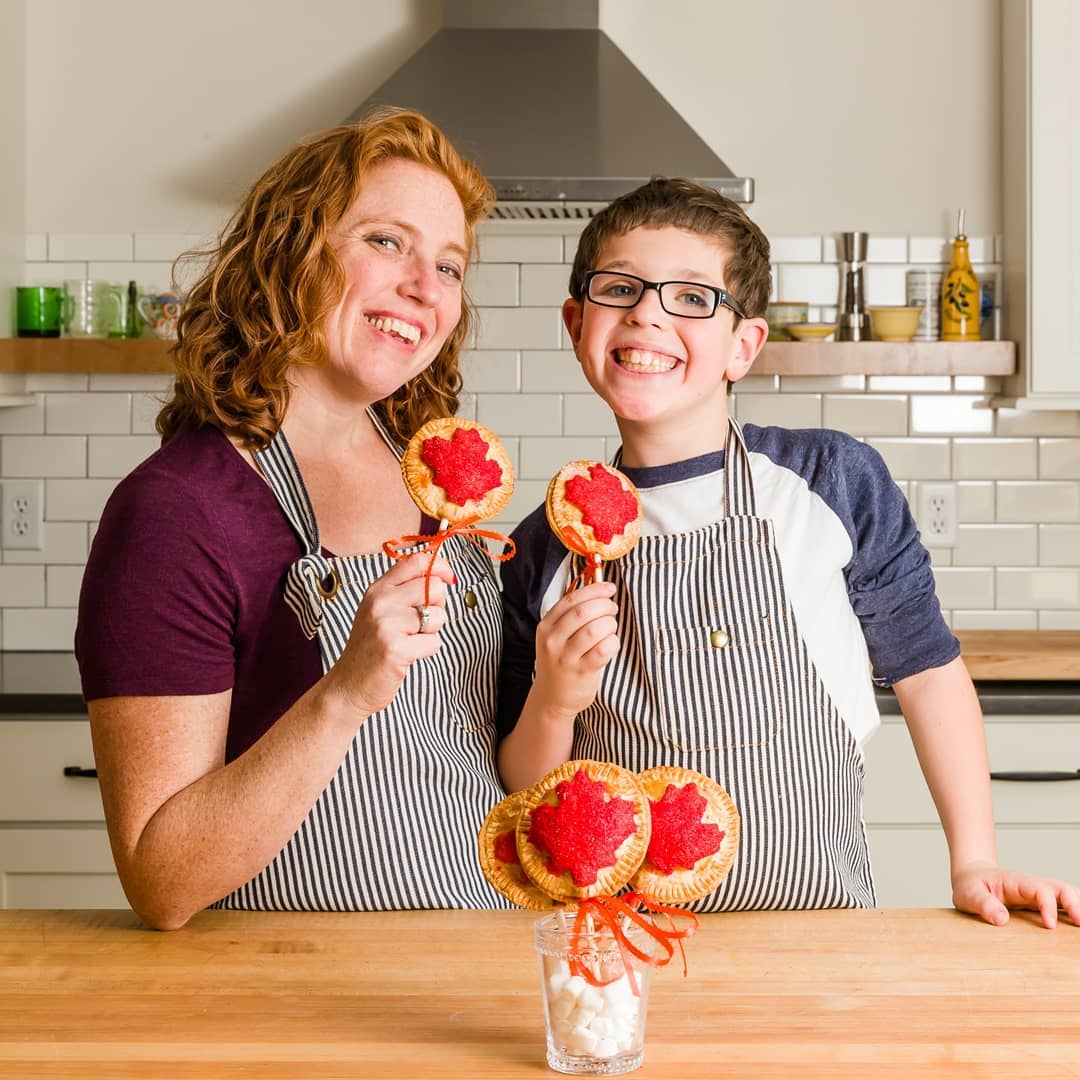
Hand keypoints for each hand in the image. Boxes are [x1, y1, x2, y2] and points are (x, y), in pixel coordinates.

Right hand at [325, 554, 453, 719]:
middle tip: (420, 624)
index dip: (440, 567)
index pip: (416, 562)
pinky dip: (427, 651)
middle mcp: (380, 602)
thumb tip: (441, 576)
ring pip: (438, 616)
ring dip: (431, 632)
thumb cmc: (370, 648)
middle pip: (434, 587)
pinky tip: (408, 655)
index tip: (448, 578)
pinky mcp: (395, 648)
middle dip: (437, 607)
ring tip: (409, 640)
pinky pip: (434, 642)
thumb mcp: (380, 611)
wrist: (349, 685)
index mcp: (378, 589)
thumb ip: (404, 590)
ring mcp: (386, 625)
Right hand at [531, 581, 618, 721]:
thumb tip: (599, 590)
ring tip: (611, 628)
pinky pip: (603, 650)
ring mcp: (565, 658)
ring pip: (594, 630)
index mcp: (546, 626)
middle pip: (583, 612)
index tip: (609, 588)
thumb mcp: (557, 636)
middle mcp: (553, 641)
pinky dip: (613, 643)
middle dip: (604, 606)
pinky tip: (611, 644)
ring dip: (610, 624)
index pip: (571, 600)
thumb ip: (572, 615)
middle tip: (612, 609)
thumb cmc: (560, 661)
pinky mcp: (581, 672)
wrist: (552, 698)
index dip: (594, 590)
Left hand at [952, 861, 1079, 927]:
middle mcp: (1031, 886)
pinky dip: (1072, 912)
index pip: (1040, 889)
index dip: (1048, 906)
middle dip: (1075, 904)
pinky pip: (1061, 905)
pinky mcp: (1039, 904)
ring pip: (1066, 895)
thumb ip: (983, 904)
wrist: (971, 877)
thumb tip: (1001, 919)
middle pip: (1061, 888)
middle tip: (1079, 924)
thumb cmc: (970, 884)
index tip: (1049, 925)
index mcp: (1016, 881)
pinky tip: (1074, 926)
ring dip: (1077, 907)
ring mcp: (1037, 894)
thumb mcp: (969, 893)